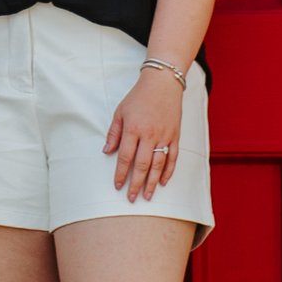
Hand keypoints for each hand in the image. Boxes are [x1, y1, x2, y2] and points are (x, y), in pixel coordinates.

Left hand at [103, 64, 184, 203]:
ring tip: (148, 196)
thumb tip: (107, 152)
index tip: (118, 186)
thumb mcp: (120, 111)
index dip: (121, 174)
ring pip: (159, 165)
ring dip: (153, 183)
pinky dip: (169, 171)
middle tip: (132, 198)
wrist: (163, 83)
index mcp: (133, 128)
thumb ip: (114, 133)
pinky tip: (164, 182)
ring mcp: (164, 136)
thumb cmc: (139, 96)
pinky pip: (173, 157)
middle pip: (142, 165)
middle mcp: (149, 134)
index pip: (125, 157)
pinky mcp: (175, 135)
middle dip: (136, 184)